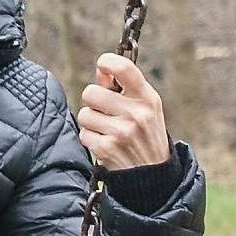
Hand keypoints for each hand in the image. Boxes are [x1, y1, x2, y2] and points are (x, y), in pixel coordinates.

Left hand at [75, 54, 172, 171]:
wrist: (152, 173)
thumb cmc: (146, 133)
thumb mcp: (145, 107)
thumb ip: (123, 87)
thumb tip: (101, 71)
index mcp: (147, 98)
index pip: (123, 68)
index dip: (107, 61)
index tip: (103, 65)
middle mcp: (135, 113)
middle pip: (91, 92)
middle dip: (93, 101)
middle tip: (105, 110)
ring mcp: (121, 131)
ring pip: (84, 114)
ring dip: (91, 122)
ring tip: (108, 129)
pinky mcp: (106, 148)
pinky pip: (84, 133)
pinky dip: (91, 138)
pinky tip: (105, 142)